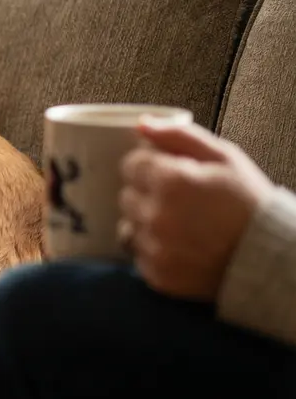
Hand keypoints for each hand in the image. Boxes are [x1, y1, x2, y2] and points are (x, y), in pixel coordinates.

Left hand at [119, 120, 275, 300]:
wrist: (270, 257)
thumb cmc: (249, 203)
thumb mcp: (225, 158)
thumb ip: (179, 136)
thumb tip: (142, 124)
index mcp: (171, 182)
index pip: (131, 165)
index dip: (151, 167)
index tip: (170, 174)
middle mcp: (156, 216)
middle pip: (127, 195)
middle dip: (148, 193)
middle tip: (181, 201)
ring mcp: (155, 248)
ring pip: (129, 225)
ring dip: (147, 222)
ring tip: (183, 225)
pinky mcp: (157, 274)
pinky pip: (139, 254)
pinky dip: (154, 249)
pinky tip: (181, 246)